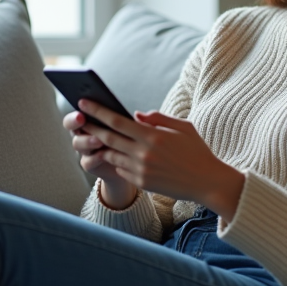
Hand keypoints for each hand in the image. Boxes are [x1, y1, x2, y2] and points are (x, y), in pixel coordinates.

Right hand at [62, 109, 137, 208]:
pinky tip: (101, 155)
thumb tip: (139, 115)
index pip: (80, 110)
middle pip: (72, 125)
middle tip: (82, 118)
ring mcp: (87, 149)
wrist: (137, 166)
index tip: (82, 102)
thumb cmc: (137, 141)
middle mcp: (86, 132)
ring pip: (78, 143)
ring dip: (86, 140)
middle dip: (74, 121)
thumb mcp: (142, 128)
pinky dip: (93, 158)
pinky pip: (87, 161)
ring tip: (98, 139)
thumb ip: (145, 120)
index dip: (79, 106)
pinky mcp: (91, 164)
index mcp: (95, 118)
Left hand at [75, 100, 244, 221]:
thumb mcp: (183, 127)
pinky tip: (115, 154)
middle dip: (91, 127)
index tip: (84, 102)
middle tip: (78, 119)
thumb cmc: (197, 151)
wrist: (208, 182)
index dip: (98, 111)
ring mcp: (141, 170)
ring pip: (112, 155)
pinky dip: (117, 161)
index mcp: (153, 136)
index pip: (117, 121)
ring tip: (92, 136)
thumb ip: (157, 118)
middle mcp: (143, 154)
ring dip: (102, 146)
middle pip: (108, 138)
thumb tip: (135, 115)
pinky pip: (122, 169)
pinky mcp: (142, 183)